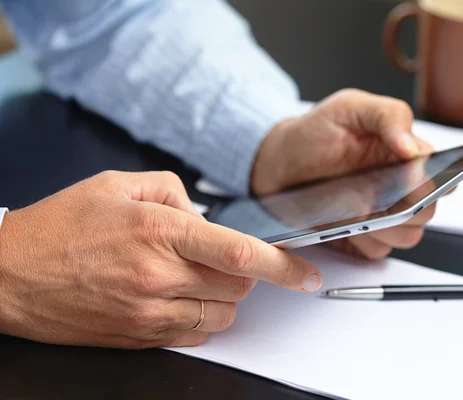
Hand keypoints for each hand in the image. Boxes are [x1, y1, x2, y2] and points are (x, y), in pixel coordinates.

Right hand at [0, 171, 320, 348]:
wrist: (8, 274)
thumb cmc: (60, 226)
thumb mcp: (118, 185)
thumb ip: (174, 191)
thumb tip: (206, 215)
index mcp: (159, 230)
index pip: (239, 252)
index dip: (283, 266)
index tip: (307, 275)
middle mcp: (158, 274)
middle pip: (238, 285)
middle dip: (245, 272)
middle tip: (221, 256)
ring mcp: (148, 311)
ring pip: (223, 312)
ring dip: (225, 294)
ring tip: (194, 275)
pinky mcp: (138, 336)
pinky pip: (196, 333)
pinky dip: (203, 315)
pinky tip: (179, 296)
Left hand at [251, 89, 435, 258]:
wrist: (278, 162)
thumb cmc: (315, 132)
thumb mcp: (349, 107)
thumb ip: (387, 116)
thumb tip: (413, 149)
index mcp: (405, 154)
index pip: (443, 173)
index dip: (437, 181)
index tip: (414, 179)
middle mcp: (400, 187)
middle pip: (428, 211)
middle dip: (408, 207)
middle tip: (378, 196)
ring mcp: (383, 215)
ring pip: (408, 236)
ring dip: (385, 228)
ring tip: (355, 210)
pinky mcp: (364, 237)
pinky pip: (377, 251)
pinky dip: (362, 241)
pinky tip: (343, 224)